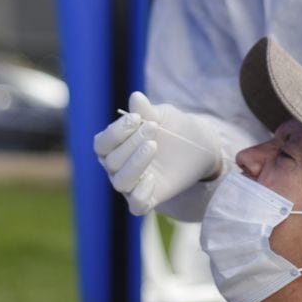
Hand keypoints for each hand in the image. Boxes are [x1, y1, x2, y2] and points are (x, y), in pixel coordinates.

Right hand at [94, 92, 221, 214]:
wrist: (199, 146)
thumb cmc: (173, 128)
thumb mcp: (163, 116)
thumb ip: (147, 110)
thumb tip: (135, 97)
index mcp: (114, 145)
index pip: (102, 143)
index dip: (115, 132)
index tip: (136, 118)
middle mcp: (117, 166)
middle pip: (111, 161)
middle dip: (131, 143)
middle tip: (153, 127)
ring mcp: (132, 184)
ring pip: (120, 182)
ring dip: (134, 164)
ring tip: (153, 146)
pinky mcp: (149, 198)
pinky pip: (136, 205)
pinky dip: (140, 194)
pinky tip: (152, 178)